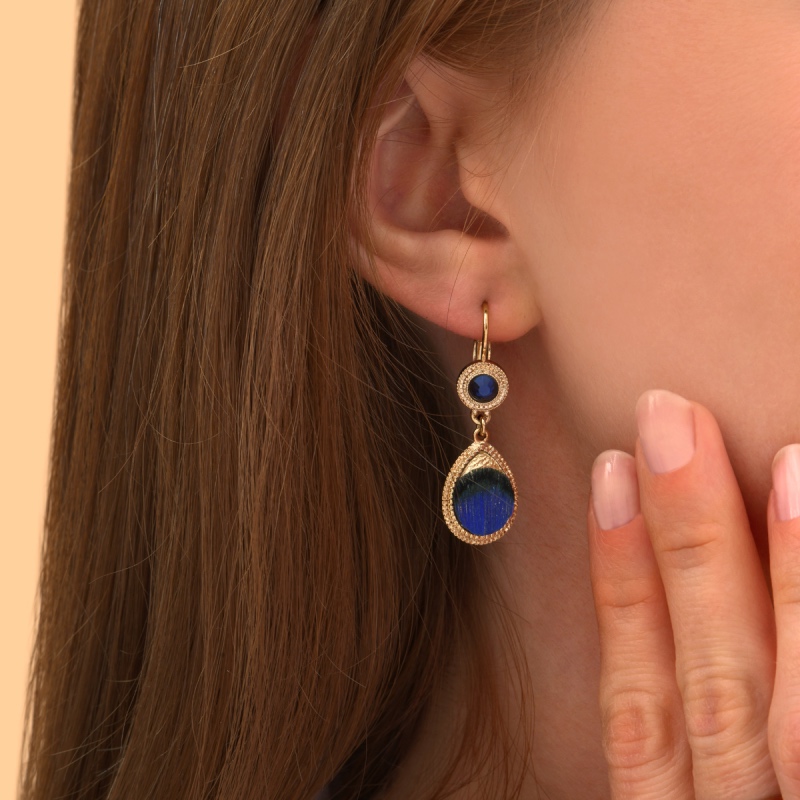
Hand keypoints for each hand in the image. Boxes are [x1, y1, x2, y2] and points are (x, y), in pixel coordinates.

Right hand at [587, 389, 799, 799]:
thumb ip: (672, 732)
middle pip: (709, 685)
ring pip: (791, 713)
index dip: (619, 583)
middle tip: (668, 420)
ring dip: (788, 579)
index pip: (635, 704)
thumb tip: (654, 592)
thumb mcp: (682, 795)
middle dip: (685, 544)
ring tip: (784, 461)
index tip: (611, 477)